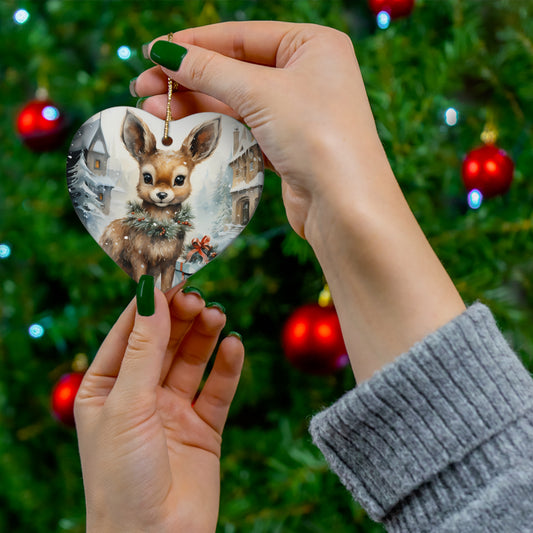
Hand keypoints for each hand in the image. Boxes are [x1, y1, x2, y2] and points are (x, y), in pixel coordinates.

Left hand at [74, 283, 243, 532]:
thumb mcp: (127, 403)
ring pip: (192, 360)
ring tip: (217, 316)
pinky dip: (227, 366)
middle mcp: (140, 395)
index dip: (149, 304)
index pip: (129, 333)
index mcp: (106, 388)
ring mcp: (173, 410)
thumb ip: (144, 348)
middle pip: (164, 342)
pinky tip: (234, 346)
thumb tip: (151, 295)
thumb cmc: (122, 477)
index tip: (170, 275)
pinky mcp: (204, 427)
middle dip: (181, 318)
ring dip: (204, 336)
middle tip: (198, 297)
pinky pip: (218, 389)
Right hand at [134, 21, 464, 382]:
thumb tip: (165, 52)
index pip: (242, 36)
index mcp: (312, 45)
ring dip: (196, 106)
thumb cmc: (316, 135)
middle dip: (189, 79)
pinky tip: (183, 130)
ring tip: (153, 110)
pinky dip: (215, 129)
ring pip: (237, 102)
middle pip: (235, 70)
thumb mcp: (260, 92)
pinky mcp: (288, 146)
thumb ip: (210, 70)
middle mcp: (307, 75)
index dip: (195, 44)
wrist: (345, 205)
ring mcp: (298, 113)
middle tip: (144, 87)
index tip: (154, 52)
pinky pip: (245, 129)